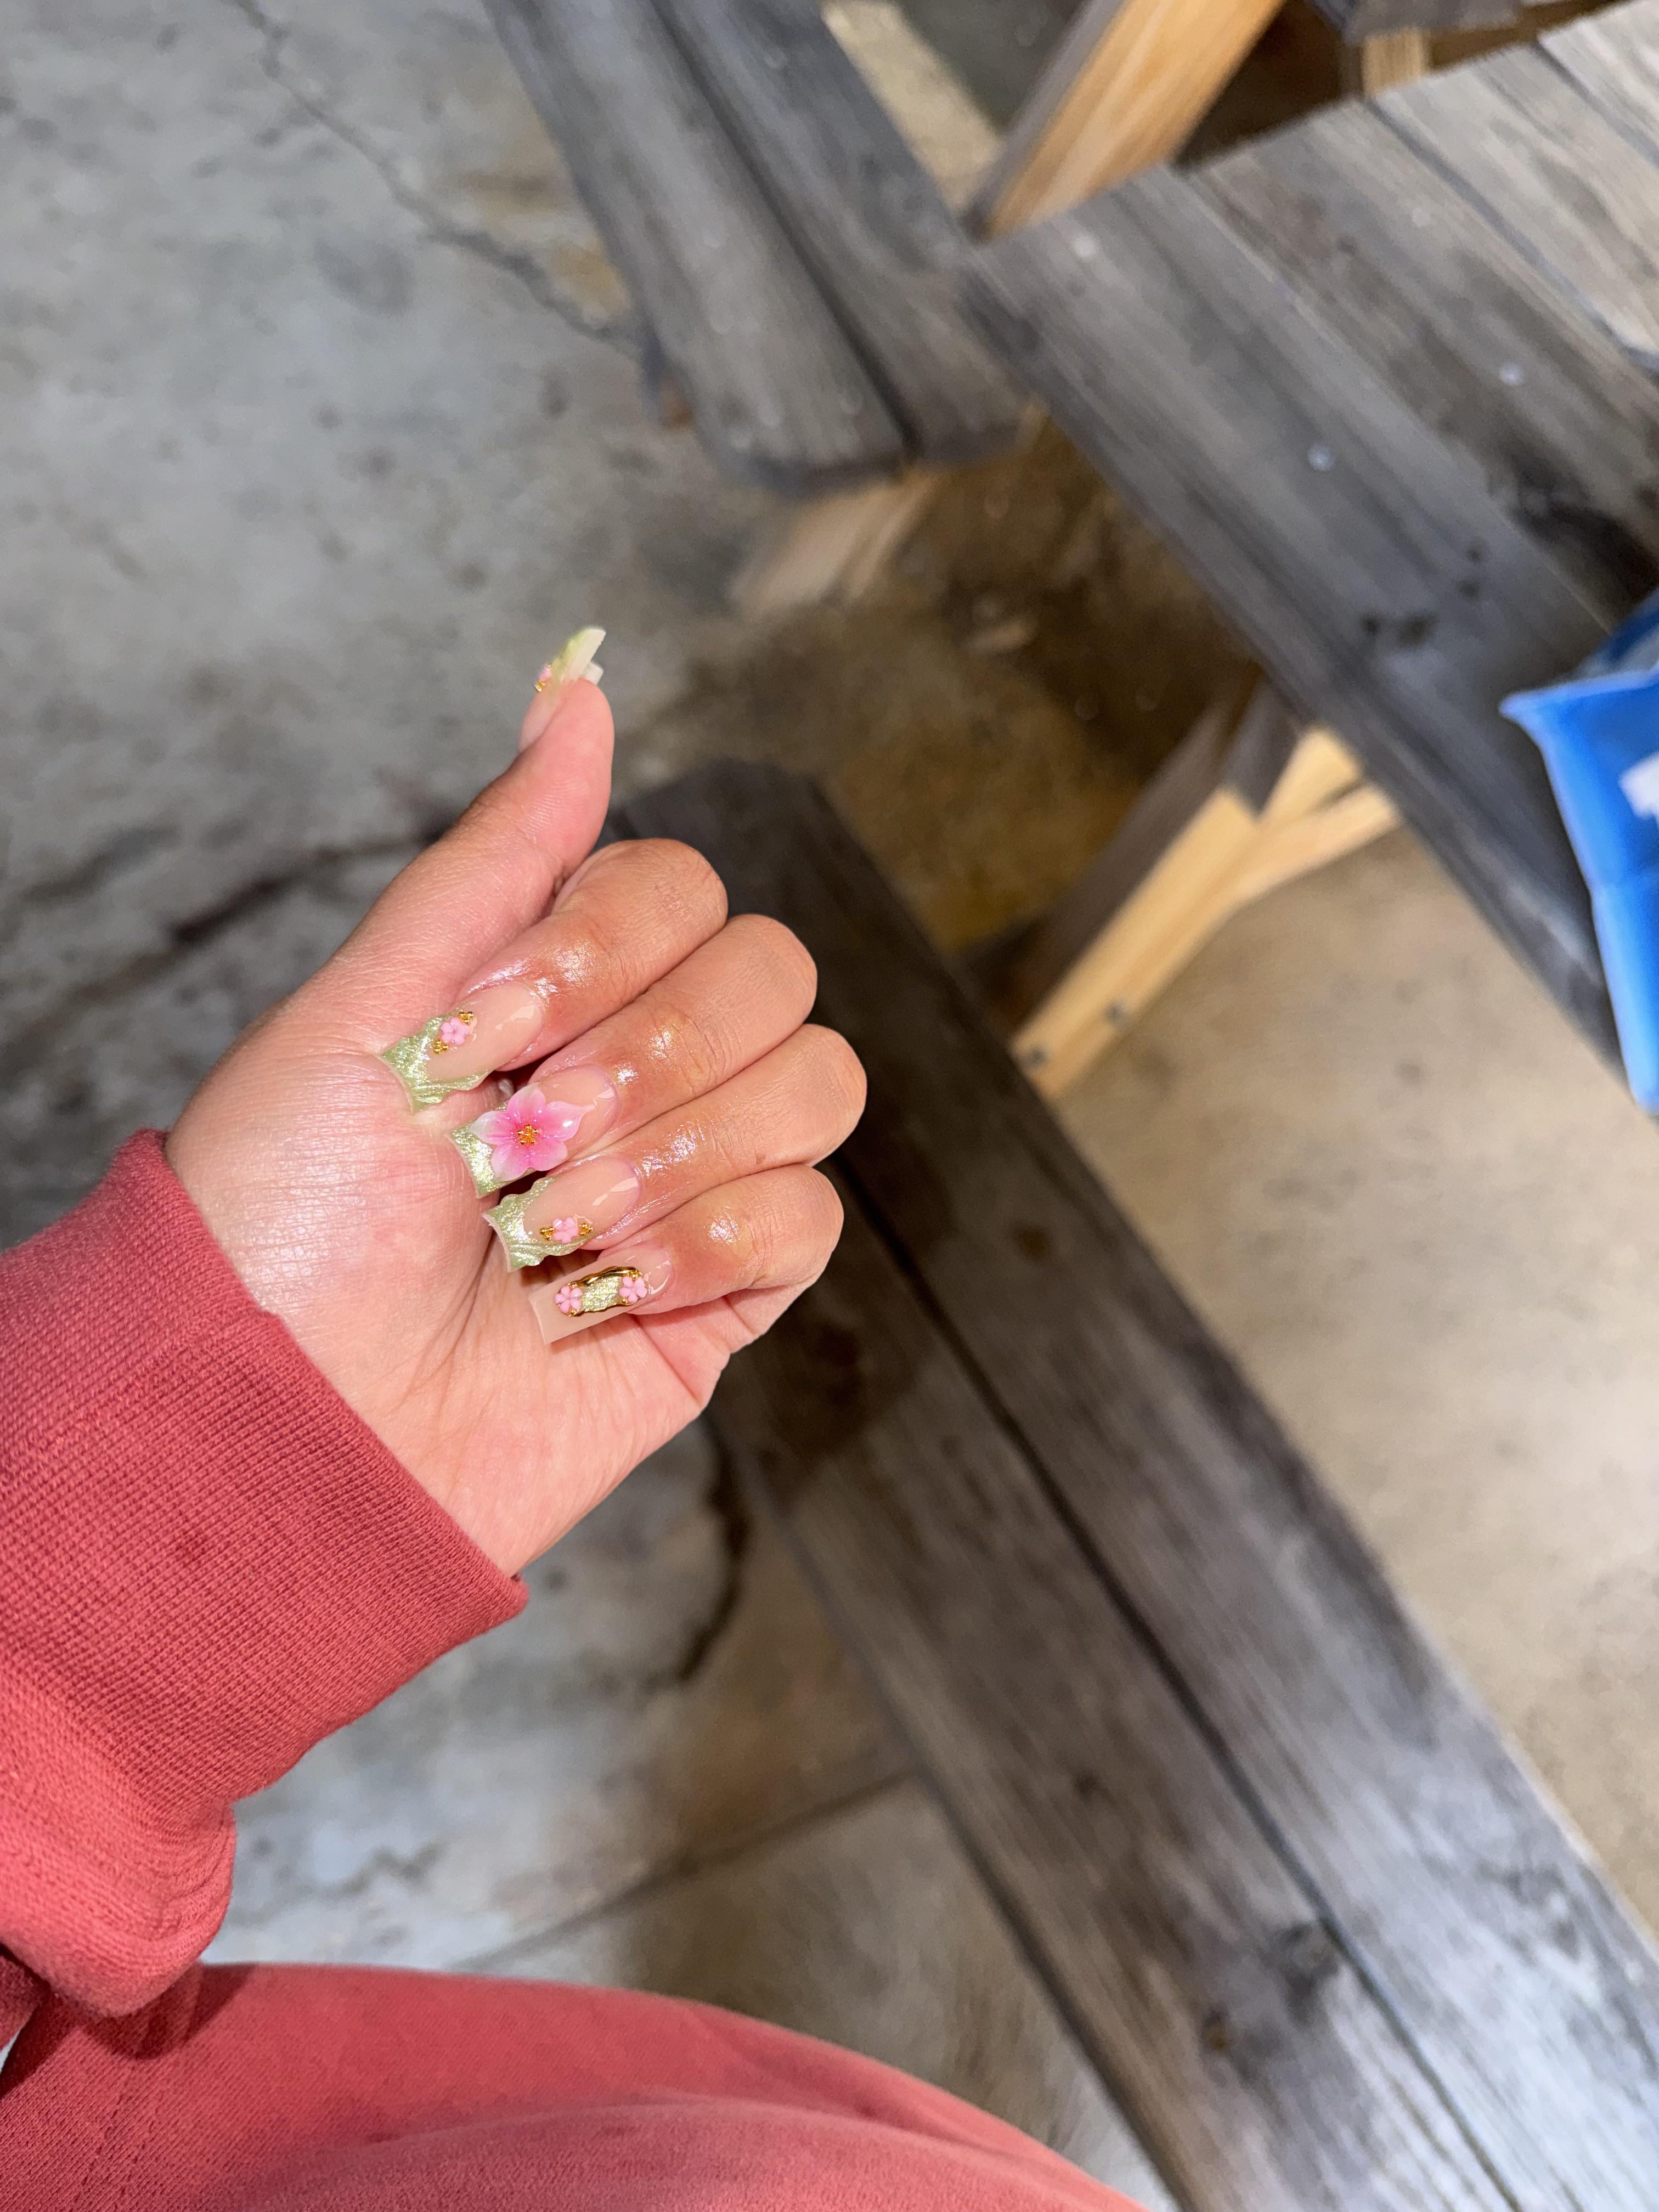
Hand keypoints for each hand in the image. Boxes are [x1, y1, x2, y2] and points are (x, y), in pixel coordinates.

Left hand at [166, 666, 862, 1572]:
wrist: (287, 1420)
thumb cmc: (289, 1214)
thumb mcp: (367, 1006)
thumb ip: (497, 856)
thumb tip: (578, 685)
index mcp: (555, 990)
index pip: (684, 889)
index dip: (605, 947)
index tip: (488, 1030)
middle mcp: (640, 1070)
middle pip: (773, 972)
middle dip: (645, 1055)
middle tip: (517, 1140)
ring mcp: (694, 1180)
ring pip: (817, 1083)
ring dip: (672, 1153)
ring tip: (547, 1228)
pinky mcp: (727, 1292)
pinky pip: (810, 1217)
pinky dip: (707, 1242)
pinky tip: (600, 1290)